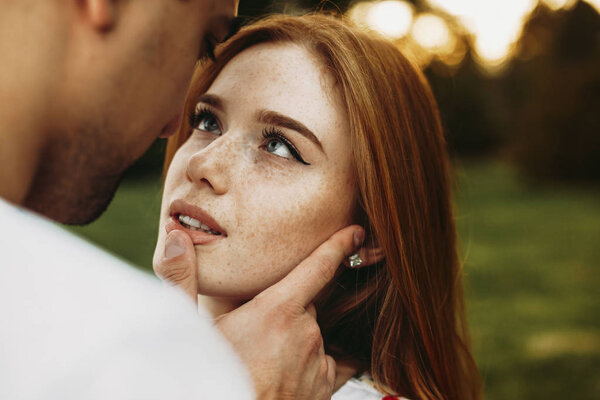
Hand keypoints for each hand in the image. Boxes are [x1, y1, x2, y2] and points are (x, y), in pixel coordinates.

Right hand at [154, 225, 364, 399]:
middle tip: (256, 331)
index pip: (318, 267)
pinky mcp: (325, 386)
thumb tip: (177, 238)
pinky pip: (327, 363)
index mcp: (276, 311)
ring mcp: (318, 360)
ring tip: (264, 359)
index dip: (338, 245)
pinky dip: (312, 362)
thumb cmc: (213, 380)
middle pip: (304, 306)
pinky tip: (289, 371)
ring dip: (294, 339)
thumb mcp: (190, 331)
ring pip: (312, 335)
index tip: (355, 232)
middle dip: (285, 310)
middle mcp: (305, 332)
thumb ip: (182, 281)